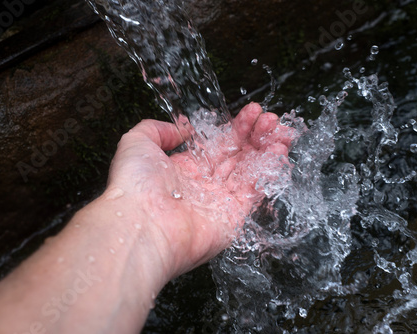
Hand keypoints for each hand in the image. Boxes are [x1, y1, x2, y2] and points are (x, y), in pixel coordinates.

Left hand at [103, 102, 296, 278]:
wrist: (141, 226)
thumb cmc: (135, 186)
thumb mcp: (136, 142)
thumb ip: (157, 129)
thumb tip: (182, 128)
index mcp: (185, 168)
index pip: (219, 143)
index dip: (238, 127)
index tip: (252, 112)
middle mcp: (205, 184)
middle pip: (239, 155)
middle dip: (257, 135)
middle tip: (270, 119)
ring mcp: (220, 201)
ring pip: (251, 170)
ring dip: (268, 149)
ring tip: (282, 132)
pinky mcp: (234, 217)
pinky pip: (256, 191)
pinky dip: (270, 171)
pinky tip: (279, 152)